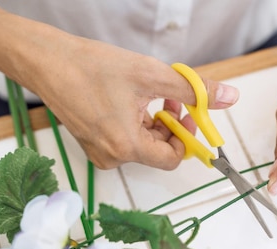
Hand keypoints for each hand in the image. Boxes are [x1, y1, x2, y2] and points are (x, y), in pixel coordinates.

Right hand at [0, 2, 238, 169]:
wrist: (48, 61)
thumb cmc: (94, 67)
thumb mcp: (153, 75)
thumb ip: (194, 90)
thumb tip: (228, 97)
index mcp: (126, 146)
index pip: (172, 159)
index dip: (187, 136)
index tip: (189, 112)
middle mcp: (112, 157)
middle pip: (158, 151)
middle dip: (171, 125)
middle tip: (171, 96)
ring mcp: (99, 152)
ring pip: (142, 145)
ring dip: (154, 122)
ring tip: (148, 93)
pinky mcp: (91, 144)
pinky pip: (124, 140)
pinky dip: (135, 123)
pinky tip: (129, 99)